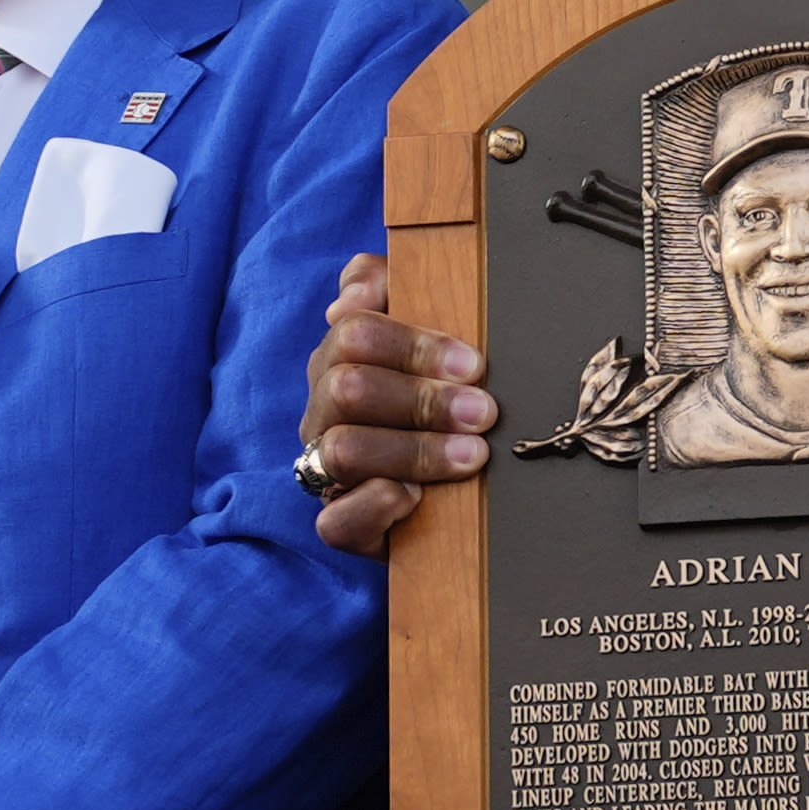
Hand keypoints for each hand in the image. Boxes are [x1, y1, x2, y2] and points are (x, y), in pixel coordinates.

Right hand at [301, 253, 490, 553]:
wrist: (451, 495)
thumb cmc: (437, 401)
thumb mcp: (429, 337)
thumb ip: (394, 288)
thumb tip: (360, 290)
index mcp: (341, 359)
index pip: (354, 331)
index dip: (413, 345)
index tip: (474, 365)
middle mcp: (325, 410)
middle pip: (347, 388)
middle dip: (422, 398)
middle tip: (483, 411)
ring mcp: (325, 467)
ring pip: (341, 449)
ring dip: (413, 449)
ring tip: (472, 455)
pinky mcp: (342, 520)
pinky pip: (335, 520)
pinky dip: (377, 505)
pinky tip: (416, 496)